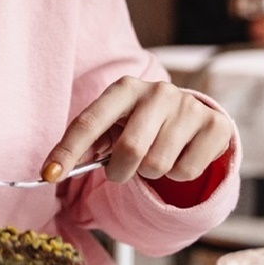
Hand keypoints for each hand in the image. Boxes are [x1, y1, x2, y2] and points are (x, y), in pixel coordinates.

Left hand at [43, 77, 233, 184]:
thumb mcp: (115, 126)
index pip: (89, 122)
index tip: (48, 175)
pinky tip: (181, 155)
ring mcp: (188, 107)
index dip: (67, 151)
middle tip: (125, 169)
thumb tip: (55, 171)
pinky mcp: (215, 126)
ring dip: (151, 174)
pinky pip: (185, 172)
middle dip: (121, 172)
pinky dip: (178, 176)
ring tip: (156, 156)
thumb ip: (88, 145)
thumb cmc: (143, 123)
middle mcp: (157, 92)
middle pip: (130, 150)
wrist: (194, 115)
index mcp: (124, 89)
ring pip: (158, 165)